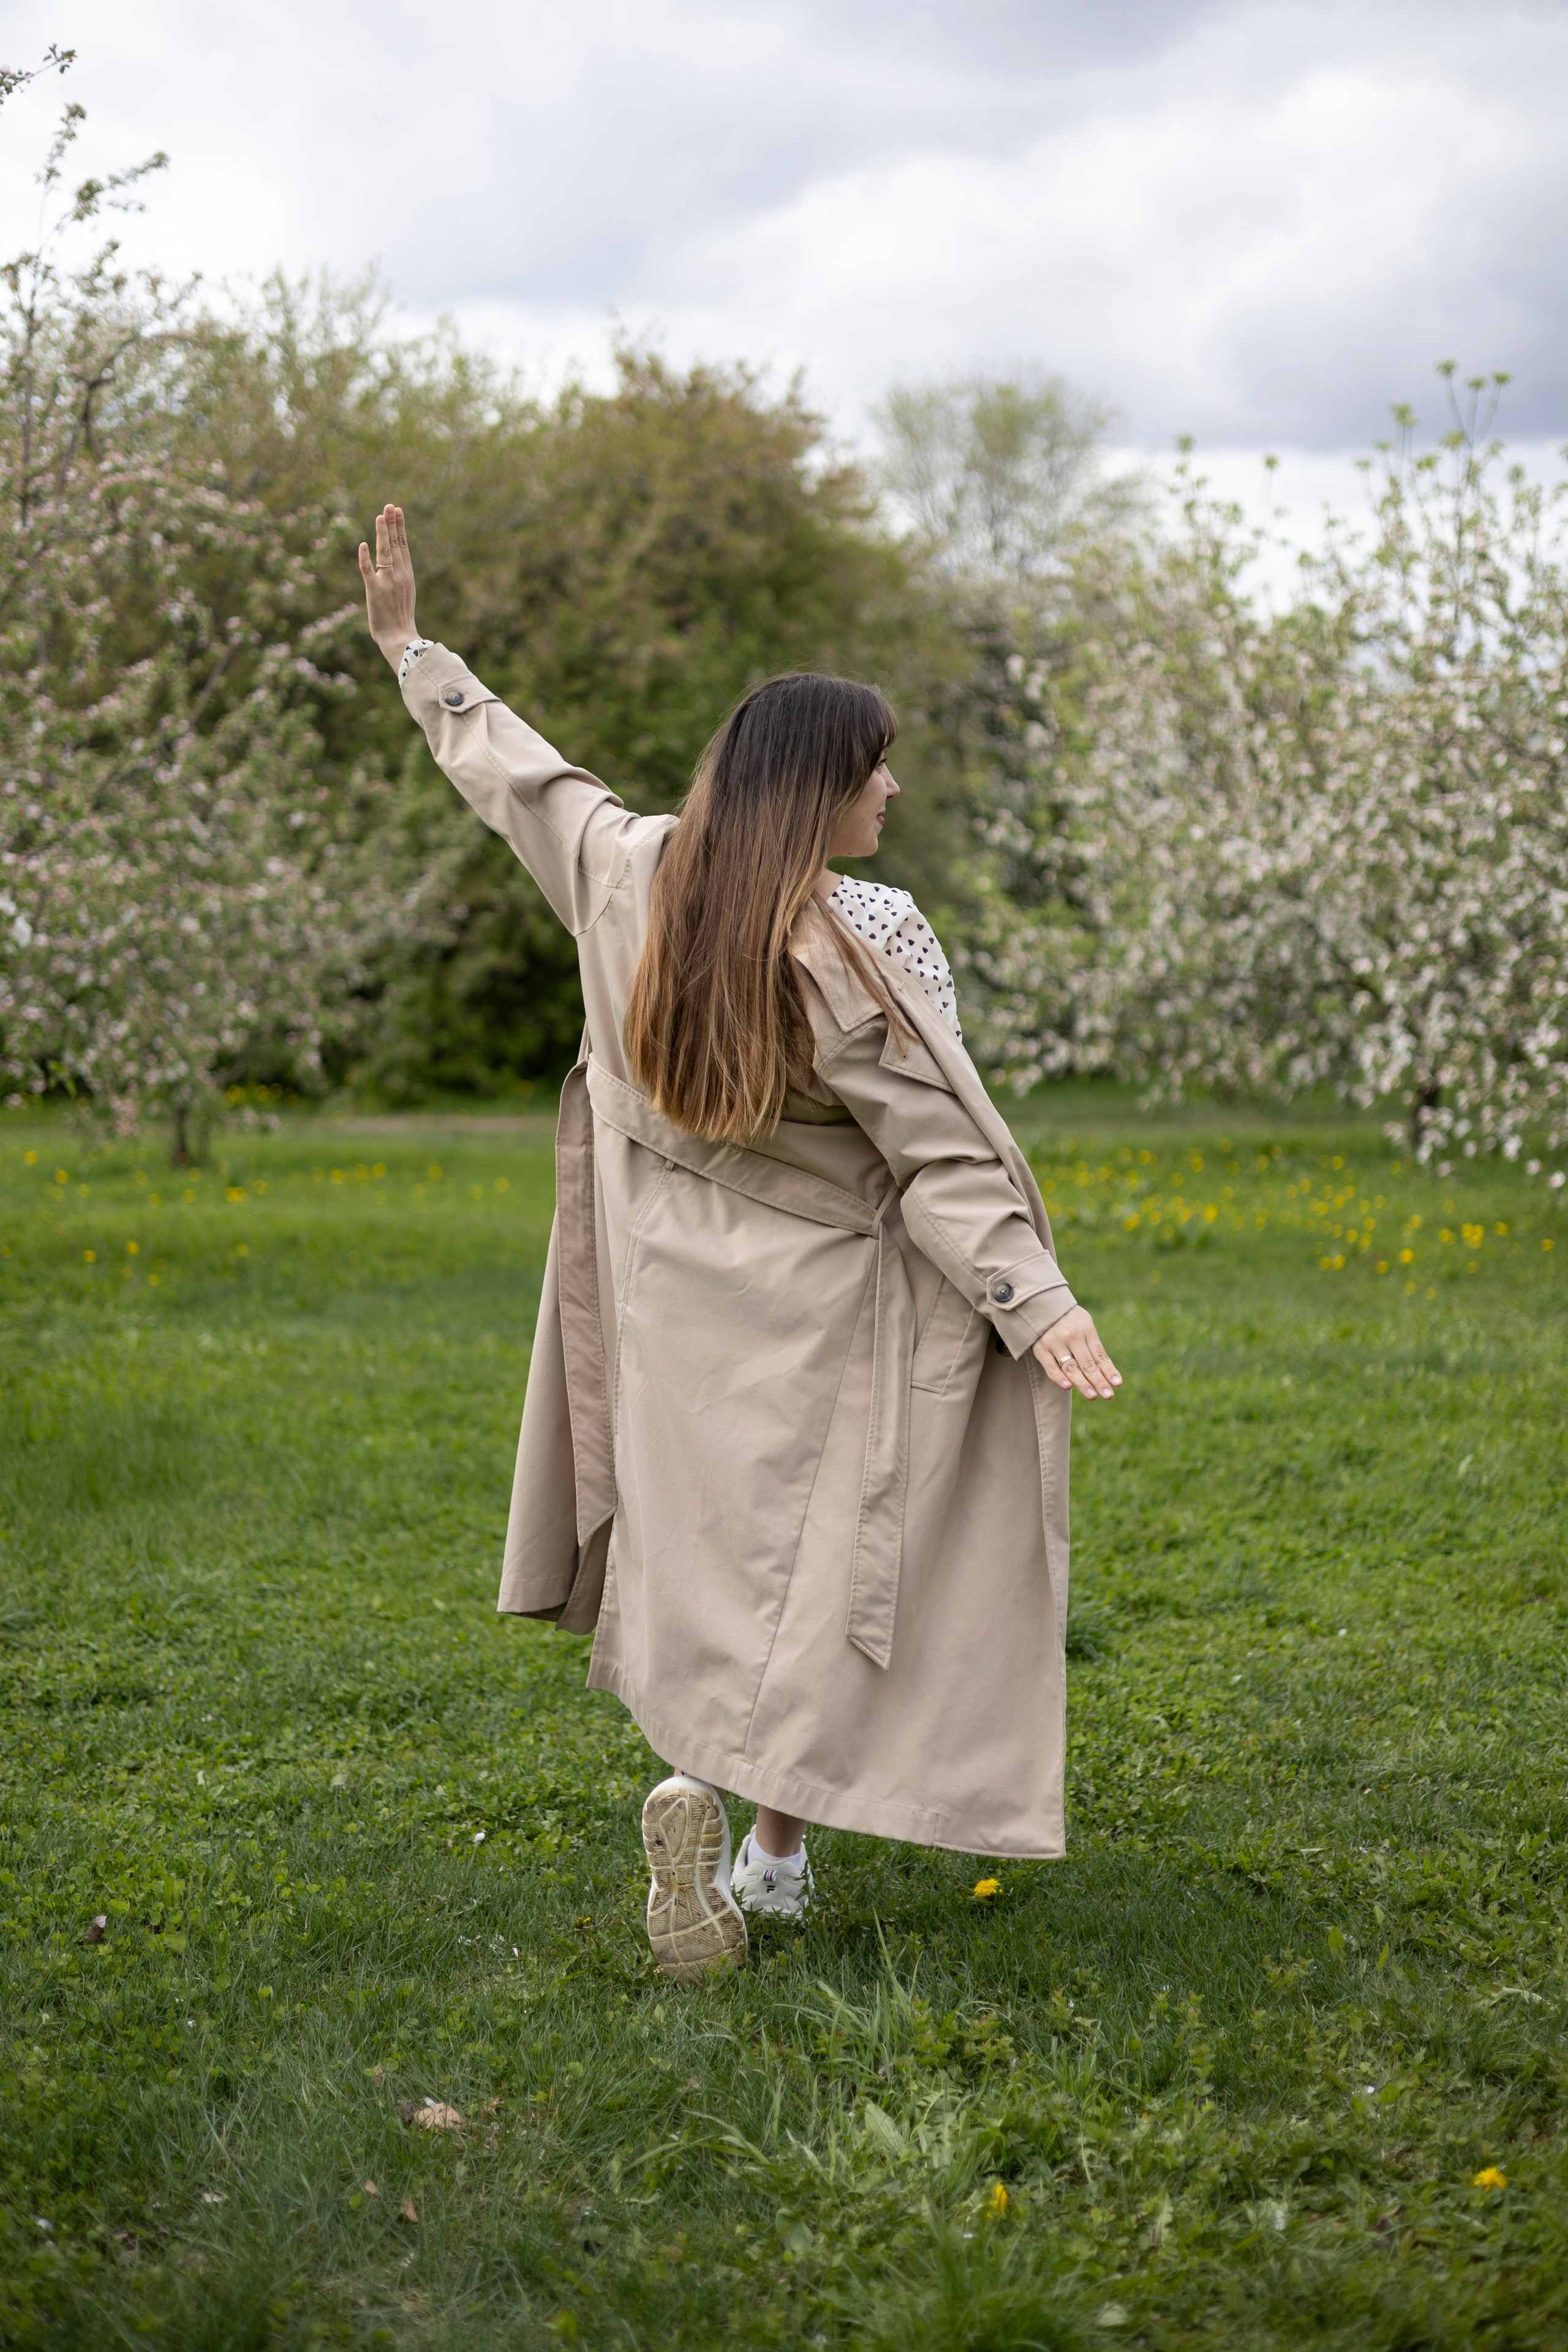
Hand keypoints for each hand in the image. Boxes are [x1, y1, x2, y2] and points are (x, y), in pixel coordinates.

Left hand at [358, 502, 417, 668]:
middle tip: (389, 506)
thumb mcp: (404, 594)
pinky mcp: (374, 591)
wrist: (400, 639)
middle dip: (392, 524)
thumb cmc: (401, 621)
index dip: (399, 527)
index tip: (397, 511)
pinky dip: (365, 558)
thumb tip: (393, 565)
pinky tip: (363, 544)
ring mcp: (387, 582)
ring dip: (382, 534)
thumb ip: (398, 578)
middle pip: (395, 544)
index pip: (403, 545)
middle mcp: (399, 575)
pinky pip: (368, 571)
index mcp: (406, 575)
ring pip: (384, 553)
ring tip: (380, 516)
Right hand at [1032, 1305, 1120, 1399]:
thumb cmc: (1068, 1317)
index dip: (1109, 1370)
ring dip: (1082, 1383)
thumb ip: (1092, 1344)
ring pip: (1070, 1367)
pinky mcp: (1040, 1348)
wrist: (1041, 1302)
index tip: (1118, 1384)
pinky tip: (1068, 1387)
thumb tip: (1105, 1370)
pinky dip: (1058, 1377)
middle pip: (1087, 1364)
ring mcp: (1055, 1343)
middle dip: (1099, 1381)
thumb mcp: (1085, 1323)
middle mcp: (1071, 1336)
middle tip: (1109, 1395)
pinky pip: (1050, 1366)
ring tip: (1093, 1396)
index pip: (1100, 1355)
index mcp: (1086, 1330)